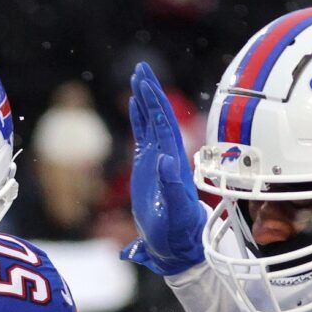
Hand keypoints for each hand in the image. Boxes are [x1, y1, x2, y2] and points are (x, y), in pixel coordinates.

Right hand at [121, 61, 205, 276]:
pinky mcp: (147, 166)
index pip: (164, 123)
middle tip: (140, 67)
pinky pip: (143, 135)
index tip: (145, 82)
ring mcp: (157, 159)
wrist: (175, 244)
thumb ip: (171, 186)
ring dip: (144, 100)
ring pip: (151, 122)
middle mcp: (167, 154)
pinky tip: (133, 104)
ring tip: (136, 77)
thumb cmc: (178, 231)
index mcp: (173, 160)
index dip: (155, 102)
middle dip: (150, 91)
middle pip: (159, 115)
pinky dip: (138, 118)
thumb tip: (165, 158)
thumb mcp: (176, 210)